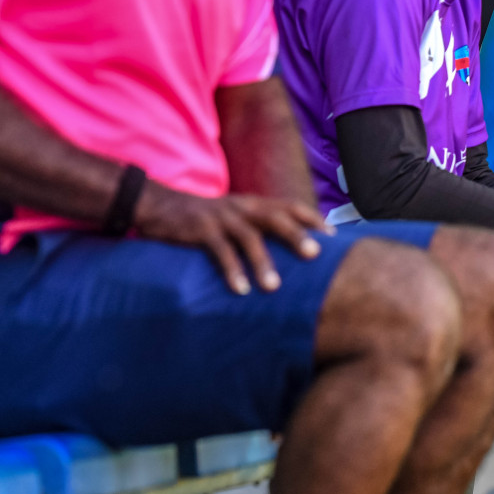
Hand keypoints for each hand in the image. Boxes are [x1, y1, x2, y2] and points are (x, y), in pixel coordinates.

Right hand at [134, 182, 324, 294]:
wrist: (160, 205)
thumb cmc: (207, 217)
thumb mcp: (237, 214)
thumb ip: (260, 225)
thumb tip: (292, 245)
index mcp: (254, 203)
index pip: (290, 206)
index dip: (312, 219)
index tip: (333, 235)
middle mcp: (243, 207)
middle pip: (276, 218)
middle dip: (296, 235)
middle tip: (315, 255)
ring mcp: (222, 218)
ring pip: (249, 238)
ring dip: (263, 262)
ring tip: (274, 287)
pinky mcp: (201, 231)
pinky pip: (220, 252)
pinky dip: (232, 271)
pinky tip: (241, 289)